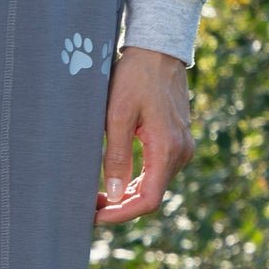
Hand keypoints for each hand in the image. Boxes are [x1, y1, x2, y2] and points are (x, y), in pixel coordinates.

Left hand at [95, 46, 194, 224]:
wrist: (156, 51)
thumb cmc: (134, 78)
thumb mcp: (117, 117)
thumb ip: (116, 157)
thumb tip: (113, 196)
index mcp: (168, 149)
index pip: (149, 200)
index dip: (121, 215)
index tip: (94, 216)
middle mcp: (181, 153)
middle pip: (151, 197)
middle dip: (119, 208)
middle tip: (87, 207)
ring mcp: (181, 148)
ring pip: (153, 187)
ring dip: (126, 197)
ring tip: (94, 196)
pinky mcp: (175, 142)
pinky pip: (155, 173)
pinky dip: (134, 183)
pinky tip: (111, 183)